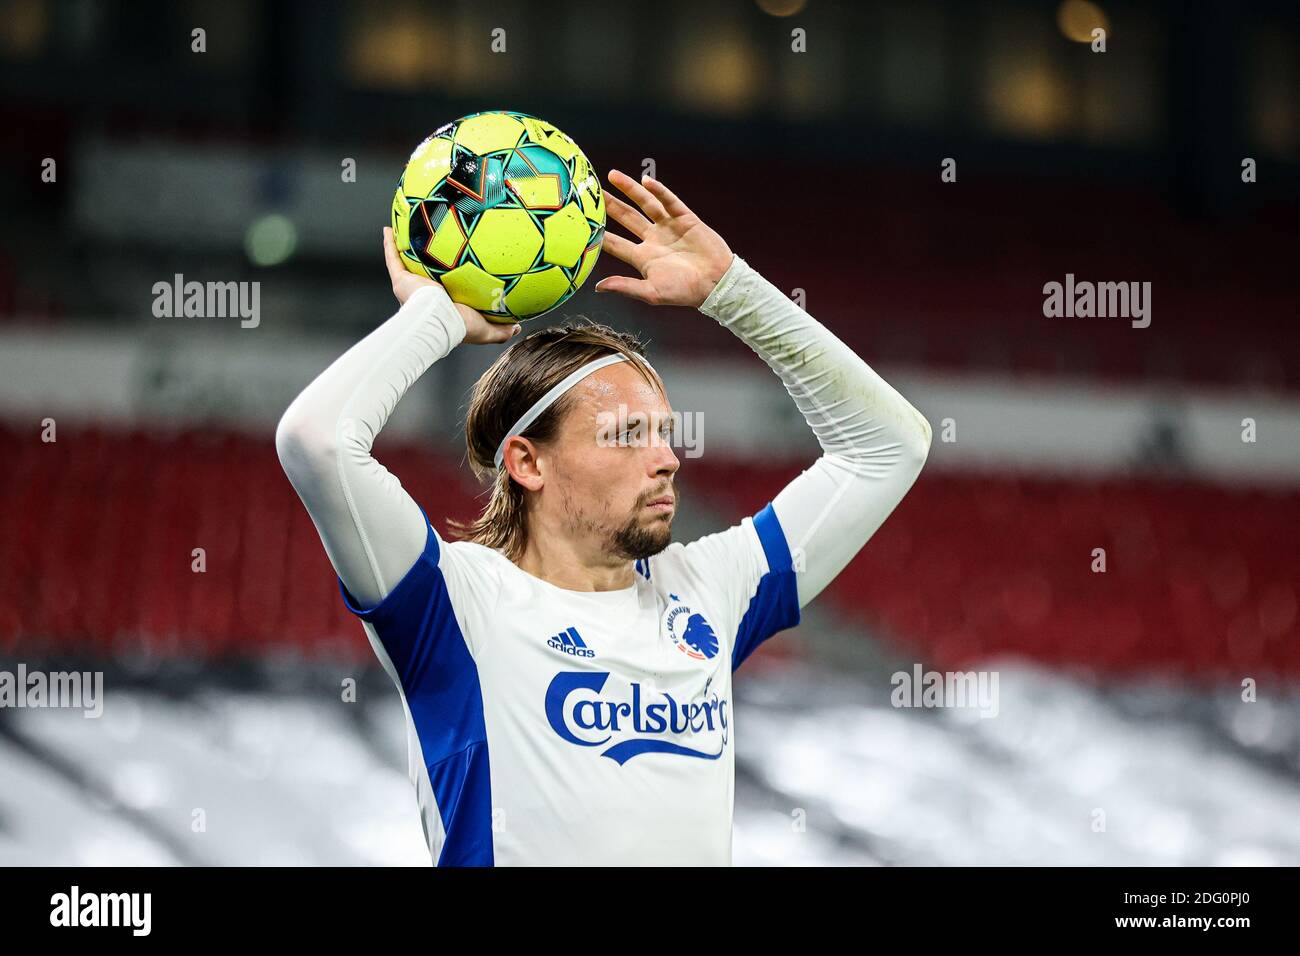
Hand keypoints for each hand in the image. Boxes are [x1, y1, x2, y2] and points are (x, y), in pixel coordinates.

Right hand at [382, 227, 518, 343]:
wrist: (439, 322)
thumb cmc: (461, 327)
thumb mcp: (487, 329)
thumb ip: (501, 329)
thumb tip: (516, 326)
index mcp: (445, 305)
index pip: (448, 289)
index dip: (451, 280)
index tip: (457, 267)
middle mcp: (426, 295)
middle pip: (425, 273)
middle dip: (426, 262)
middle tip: (434, 244)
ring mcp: (412, 286)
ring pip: (406, 263)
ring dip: (403, 248)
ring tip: (407, 230)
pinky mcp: (401, 281)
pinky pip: (393, 258)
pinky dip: (389, 244)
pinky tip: (388, 229)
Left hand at [594, 170, 732, 307]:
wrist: (717, 283)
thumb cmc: (685, 292)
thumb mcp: (651, 292)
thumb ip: (625, 286)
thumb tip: (598, 287)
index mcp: (643, 258)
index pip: (615, 243)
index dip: (599, 234)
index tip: (581, 223)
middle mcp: (653, 240)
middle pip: (626, 218)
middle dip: (610, 205)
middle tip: (592, 192)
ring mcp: (668, 227)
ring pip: (645, 204)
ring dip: (630, 190)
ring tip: (612, 176)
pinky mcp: (685, 219)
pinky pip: (669, 201)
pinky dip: (658, 191)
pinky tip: (646, 181)